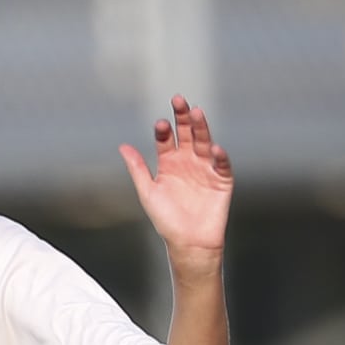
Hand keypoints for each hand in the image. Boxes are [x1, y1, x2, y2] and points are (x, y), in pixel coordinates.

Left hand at [119, 95, 232, 260]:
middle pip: (187, 133)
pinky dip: (219, 156)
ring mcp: (206, 168)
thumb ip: (137, 169)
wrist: (188, 244)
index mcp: (169, 163)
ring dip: (202, 128)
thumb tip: (122, 146)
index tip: (160, 124)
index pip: (166, 139)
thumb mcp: (148, 193)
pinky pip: (221, 164)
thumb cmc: (167, 221)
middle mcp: (188, 161)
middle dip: (183, 117)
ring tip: (197, 112)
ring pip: (204, 142)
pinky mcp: (222, 179)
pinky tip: (214, 149)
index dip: (163, 131)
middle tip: (179, 101)